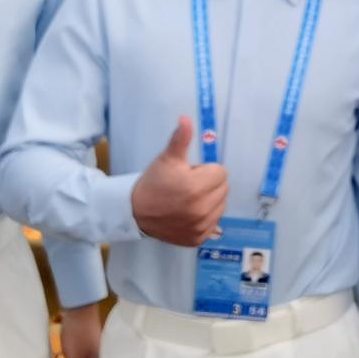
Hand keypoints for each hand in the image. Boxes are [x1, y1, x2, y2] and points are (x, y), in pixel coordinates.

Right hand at [129, 117, 228, 246]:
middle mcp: (201, 209)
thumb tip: (186, 119)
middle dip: (209, 184)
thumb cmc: (154, 182)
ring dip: (209, 201)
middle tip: (187, 186)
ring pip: (220, 206)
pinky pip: (214, 224)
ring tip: (188, 199)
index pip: (221, 172)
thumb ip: (181, 139)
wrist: (135, 212)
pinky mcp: (198, 239)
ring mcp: (201, 226)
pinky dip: (205, 218)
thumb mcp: (167, 159)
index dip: (205, 170)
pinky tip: (188, 213)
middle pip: (223, 189)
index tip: (189, 174)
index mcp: (196, 187)